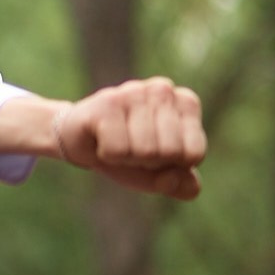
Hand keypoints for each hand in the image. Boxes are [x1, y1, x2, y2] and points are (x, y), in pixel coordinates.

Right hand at [58, 78, 205, 199]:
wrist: (80, 142)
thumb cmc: (127, 156)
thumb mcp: (159, 175)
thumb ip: (183, 185)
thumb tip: (179, 182)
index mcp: (186, 103)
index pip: (194, 154)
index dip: (171, 165)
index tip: (154, 153)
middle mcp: (163, 90)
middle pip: (170, 152)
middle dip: (148, 162)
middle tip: (131, 148)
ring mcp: (134, 91)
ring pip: (146, 152)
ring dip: (127, 159)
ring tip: (116, 142)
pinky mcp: (107, 101)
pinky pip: (118, 151)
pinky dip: (107, 155)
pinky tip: (100, 139)